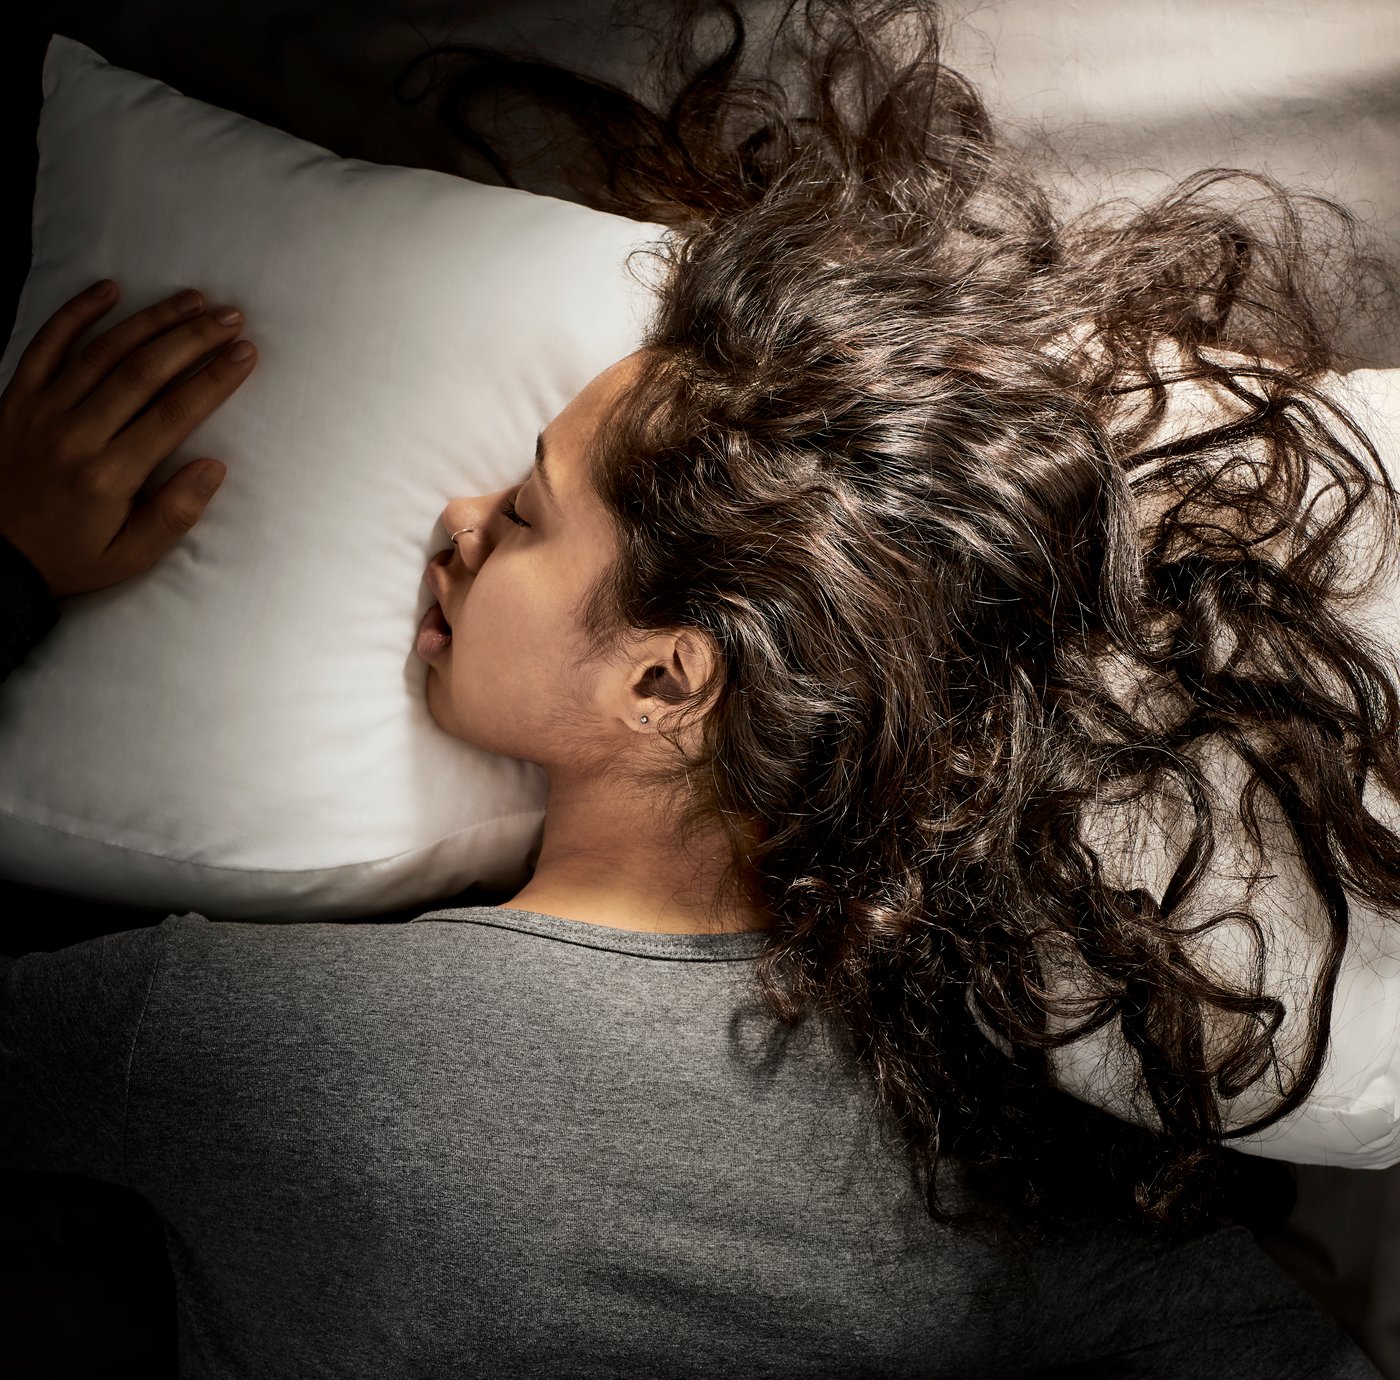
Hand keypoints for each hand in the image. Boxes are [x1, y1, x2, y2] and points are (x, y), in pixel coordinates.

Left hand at [0, 279, 256, 597]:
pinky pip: (46, 345)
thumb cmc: (69, 556)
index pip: (173, 415)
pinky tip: (109, 289)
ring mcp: (42, 411)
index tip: (245, 353)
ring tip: (192, 300)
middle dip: (192, 339)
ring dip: (151, 320)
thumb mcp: (129, 556)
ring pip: (102, 351)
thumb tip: (214, 467)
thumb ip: (174, 514)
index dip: (214, 379)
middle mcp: (76, 435)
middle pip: (142, 372)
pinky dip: (75, 313)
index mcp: (109, 476)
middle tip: (230, 317)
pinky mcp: (16, 399)